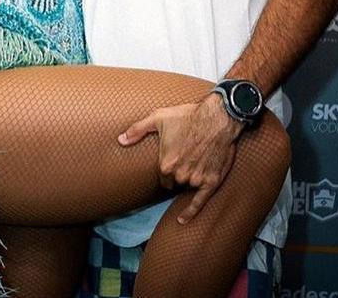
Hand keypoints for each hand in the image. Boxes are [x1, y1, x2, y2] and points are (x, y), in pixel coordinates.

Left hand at [118, 94, 243, 222]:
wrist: (217, 118)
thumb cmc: (187, 116)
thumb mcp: (158, 118)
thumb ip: (137, 130)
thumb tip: (120, 140)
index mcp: (166, 164)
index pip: (161, 177)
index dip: (166, 171)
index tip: (170, 165)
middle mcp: (180, 175)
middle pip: (174, 182)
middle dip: (177, 175)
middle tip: (184, 161)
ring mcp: (196, 179)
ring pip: (187, 186)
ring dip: (188, 180)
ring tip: (195, 164)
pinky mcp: (212, 181)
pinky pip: (200, 202)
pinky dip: (191, 212)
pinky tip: (183, 220)